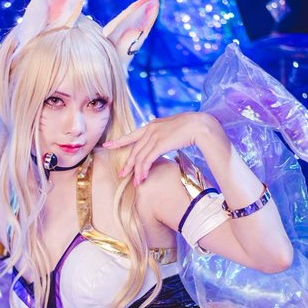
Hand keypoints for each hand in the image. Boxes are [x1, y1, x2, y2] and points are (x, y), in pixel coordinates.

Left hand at [103, 112, 220, 184]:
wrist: (199, 125)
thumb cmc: (191, 128)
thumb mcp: (173, 130)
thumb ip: (164, 137)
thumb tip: (163, 144)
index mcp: (152, 125)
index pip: (132, 135)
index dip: (119, 141)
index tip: (107, 145)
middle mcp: (150, 129)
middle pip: (135, 150)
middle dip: (128, 164)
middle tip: (122, 174)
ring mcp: (154, 136)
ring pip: (140, 157)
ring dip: (137, 171)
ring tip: (135, 182)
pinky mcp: (159, 144)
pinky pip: (147, 159)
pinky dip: (143, 169)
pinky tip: (142, 177)